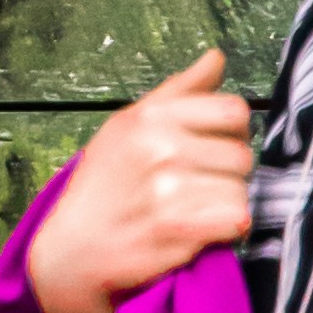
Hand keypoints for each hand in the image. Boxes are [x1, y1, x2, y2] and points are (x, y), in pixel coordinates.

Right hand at [23, 52, 257, 312]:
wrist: (70, 253)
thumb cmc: (102, 188)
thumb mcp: (127, 127)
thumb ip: (179, 91)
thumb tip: (216, 58)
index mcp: (149, 117)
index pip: (233, 112)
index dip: (231, 133)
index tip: (212, 148)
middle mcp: (159, 148)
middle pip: (241, 155)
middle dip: (227, 175)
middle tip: (197, 188)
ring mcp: (168, 191)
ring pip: (241, 191)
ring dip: (225, 206)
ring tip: (194, 212)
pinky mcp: (176, 232)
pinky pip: (235, 221)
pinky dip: (225, 231)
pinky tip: (200, 232)